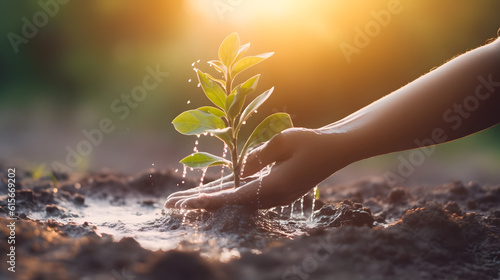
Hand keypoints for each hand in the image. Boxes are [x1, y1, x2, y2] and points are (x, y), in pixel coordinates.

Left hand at [165, 127, 352, 209]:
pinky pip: (243, 192)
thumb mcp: (283, 142)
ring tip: (180, 200)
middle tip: (168, 205)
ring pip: (233, 199)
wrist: (336, 149)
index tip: (185, 204)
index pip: (234, 197)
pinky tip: (206, 192)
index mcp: (274, 188)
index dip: (207, 200)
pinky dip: (223, 192)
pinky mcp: (274, 190)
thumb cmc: (312, 141)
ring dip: (207, 199)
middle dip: (197, 204)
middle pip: (228, 202)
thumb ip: (258, 156)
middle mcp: (271, 197)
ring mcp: (273, 196)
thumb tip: (239, 169)